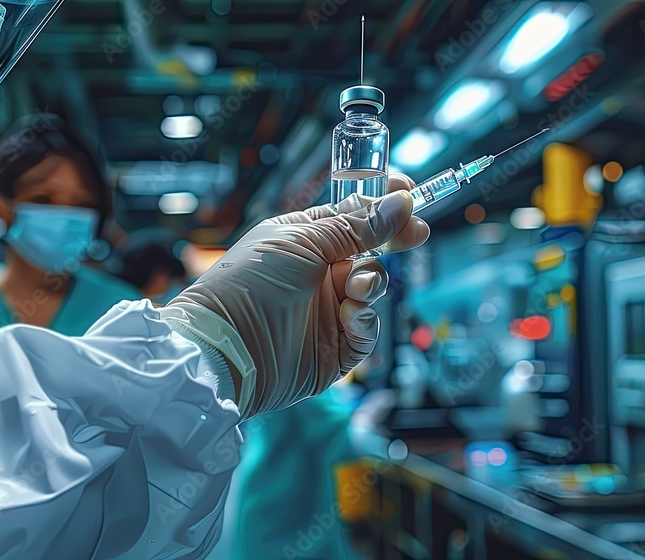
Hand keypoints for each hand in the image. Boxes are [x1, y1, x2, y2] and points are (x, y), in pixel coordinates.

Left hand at [164, 174, 428, 418]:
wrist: (227, 347)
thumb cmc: (249, 284)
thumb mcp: (303, 241)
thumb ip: (354, 225)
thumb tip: (399, 203)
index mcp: (303, 240)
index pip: (352, 216)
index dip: (380, 206)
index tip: (408, 195)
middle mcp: (317, 274)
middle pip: (370, 250)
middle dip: (393, 240)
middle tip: (416, 232)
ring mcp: (327, 310)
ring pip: (373, 287)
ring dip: (371, 282)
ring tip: (355, 288)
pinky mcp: (336, 348)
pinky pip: (368, 327)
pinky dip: (365, 318)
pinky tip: (351, 314)